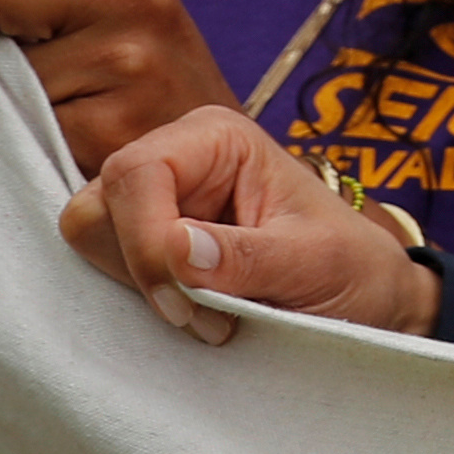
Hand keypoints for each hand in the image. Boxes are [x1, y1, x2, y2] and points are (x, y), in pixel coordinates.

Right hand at [65, 106, 440, 343]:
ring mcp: (151, 205)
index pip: (136, 173)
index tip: (186, 302)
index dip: (145, 240)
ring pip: (90, 244)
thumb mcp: (316, 263)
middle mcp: (174, 161)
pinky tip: (189, 316)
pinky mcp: (141, 248)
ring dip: (140, 291)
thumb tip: (175, 248)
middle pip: (96, 208)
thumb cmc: (349, 267)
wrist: (362, 298)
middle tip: (203, 313)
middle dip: (139, 269)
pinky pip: (100, 273)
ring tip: (210, 315)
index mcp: (215, 138)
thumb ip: (248, 256)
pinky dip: (136, 302)